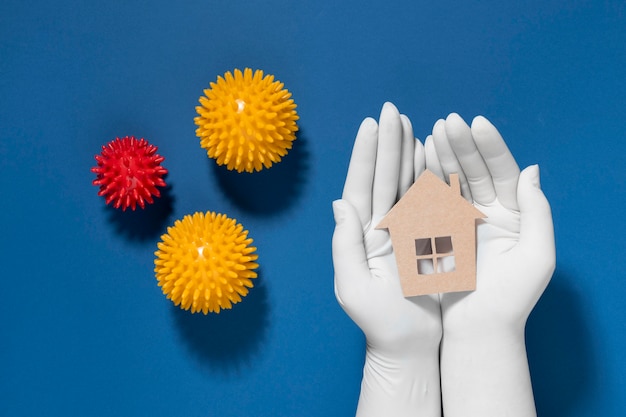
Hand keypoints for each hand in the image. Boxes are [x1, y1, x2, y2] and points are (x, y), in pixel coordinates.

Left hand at [332, 103, 441, 416]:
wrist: (408, 345)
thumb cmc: (379, 322)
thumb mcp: (354, 287)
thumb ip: (345, 245)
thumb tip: (339, 203)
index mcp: (361, 235)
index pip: (361, 187)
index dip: (365, 155)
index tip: (371, 124)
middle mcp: (380, 228)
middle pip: (383, 177)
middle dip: (387, 144)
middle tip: (392, 111)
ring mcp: (402, 232)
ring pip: (404, 185)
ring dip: (406, 154)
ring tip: (409, 124)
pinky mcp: (424, 241)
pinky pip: (427, 203)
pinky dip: (428, 178)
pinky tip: (430, 156)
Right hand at [426, 113, 554, 415]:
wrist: (478, 329)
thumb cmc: (512, 298)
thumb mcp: (537, 256)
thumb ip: (538, 212)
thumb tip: (532, 171)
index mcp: (514, 215)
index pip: (504, 172)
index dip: (491, 147)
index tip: (476, 123)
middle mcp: (488, 213)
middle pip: (476, 171)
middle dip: (462, 145)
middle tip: (448, 122)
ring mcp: (462, 221)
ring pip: (452, 180)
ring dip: (443, 155)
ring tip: (432, 130)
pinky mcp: (439, 233)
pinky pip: (433, 201)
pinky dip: (426, 178)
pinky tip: (418, 157)